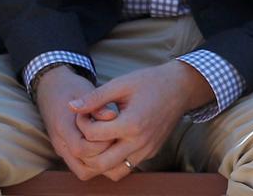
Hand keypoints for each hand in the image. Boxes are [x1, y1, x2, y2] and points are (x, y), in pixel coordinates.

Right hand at [34, 66, 116, 180]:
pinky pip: (82, 166)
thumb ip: (97, 105)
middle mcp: (60, 143)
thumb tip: (112, 115)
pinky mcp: (68, 151)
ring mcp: (63, 149)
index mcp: (63, 126)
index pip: (82, 148)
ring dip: (100, 162)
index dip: (101, 143)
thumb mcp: (85, 90)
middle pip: (83, 165)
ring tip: (112, 143)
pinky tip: (107, 146)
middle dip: (103, 155)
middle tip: (116, 138)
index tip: (114, 130)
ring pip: (83, 170)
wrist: (51, 88)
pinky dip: (96, 162)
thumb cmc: (71, 87)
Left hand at [69, 61, 210, 180]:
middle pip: (99, 163)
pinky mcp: (151, 153)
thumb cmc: (151, 81)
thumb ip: (95, 97)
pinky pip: (127, 166)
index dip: (81, 123)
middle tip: (85, 132)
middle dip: (85, 150)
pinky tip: (112, 141)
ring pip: (113, 172)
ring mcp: (146, 151)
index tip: (84, 112)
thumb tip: (71, 107)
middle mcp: (139, 143)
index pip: (92, 136)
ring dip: (100, 161)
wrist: (181, 87)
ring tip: (97, 140)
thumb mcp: (121, 83)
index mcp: (131, 124)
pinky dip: (115, 160)